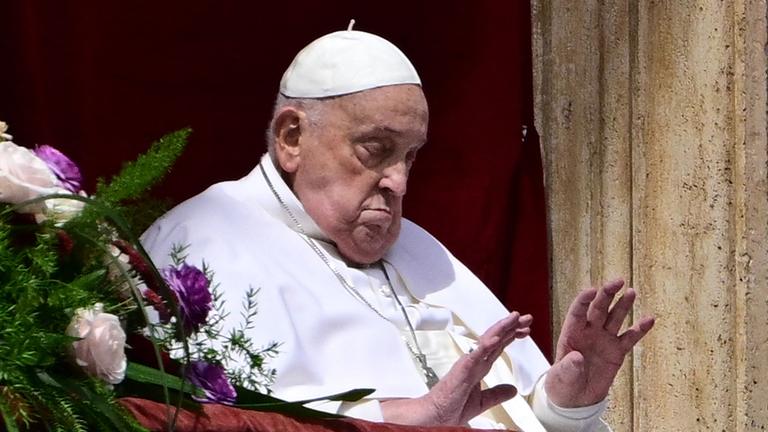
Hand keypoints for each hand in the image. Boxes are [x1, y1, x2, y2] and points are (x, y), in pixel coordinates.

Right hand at [381, 311, 531, 425]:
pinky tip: (496, 338)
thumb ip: (497, 393)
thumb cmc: (451, 407)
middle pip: (495, 339)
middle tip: (526, 318)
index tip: (525, 330)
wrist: (436, 416)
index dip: (511, 336)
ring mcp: (468, 364)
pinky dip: (485, 346)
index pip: (498, 347)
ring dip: (501, 329)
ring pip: (487, 341)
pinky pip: (475, 356)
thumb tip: (513, 390)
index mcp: (479, 367)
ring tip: (514, 318)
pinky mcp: (462, 371)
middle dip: (511, 327)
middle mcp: (474, 361)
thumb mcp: (482, 401)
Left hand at [546, 278, 654, 407]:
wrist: (575, 398)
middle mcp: (588, 332)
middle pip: (598, 309)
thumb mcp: (561, 377)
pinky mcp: (617, 352)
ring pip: (615, 318)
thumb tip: (576, 357)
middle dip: (607, 294)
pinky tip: (649, 319)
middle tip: (618, 281)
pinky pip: (629, 338)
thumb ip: (568, 367)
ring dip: (623, 305)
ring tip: (631, 292)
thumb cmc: (563, 384)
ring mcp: (604, 340)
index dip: (584, 300)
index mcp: (571, 334)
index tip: (592, 290)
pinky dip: (640, 329)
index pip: (577, 312)